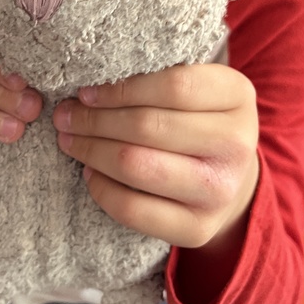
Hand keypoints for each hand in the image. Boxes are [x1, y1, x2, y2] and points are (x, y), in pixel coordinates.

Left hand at [52, 64, 259, 250]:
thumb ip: (158, 75)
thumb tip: (90, 82)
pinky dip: (101, 188)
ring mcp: (219, 191)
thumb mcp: (198, 89)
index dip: (120, 88)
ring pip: (135, 166)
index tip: (86, 91)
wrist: (231, 180)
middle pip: (147, 126)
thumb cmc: (199, 121)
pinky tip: (90, 172)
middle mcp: (236, 145)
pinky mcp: (198, 228)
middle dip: (94, 120)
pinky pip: (132, 209)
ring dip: (91, 150)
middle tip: (65, 115)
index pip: (173, 86)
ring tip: (69, 140)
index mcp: (237, 96)